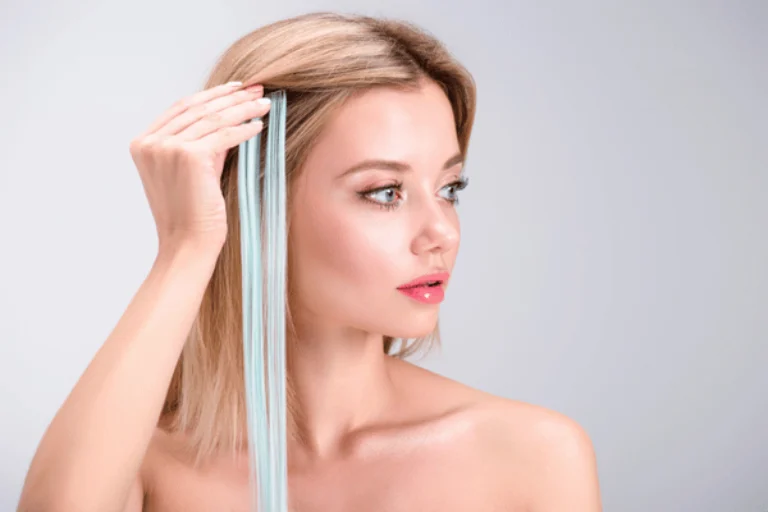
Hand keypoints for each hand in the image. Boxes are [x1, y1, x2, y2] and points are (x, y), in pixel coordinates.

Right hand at [129, 81, 270, 252]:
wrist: (187, 245)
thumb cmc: (191, 215)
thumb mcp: (191, 170)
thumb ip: (201, 143)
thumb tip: (228, 117)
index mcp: (142, 143)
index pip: (182, 108)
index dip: (211, 95)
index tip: (235, 89)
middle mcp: (150, 142)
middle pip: (198, 108)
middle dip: (231, 97)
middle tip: (256, 90)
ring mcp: (167, 148)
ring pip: (213, 118)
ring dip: (243, 109)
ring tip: (264, 105)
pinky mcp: (189, 156)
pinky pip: (225, 135)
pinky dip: (245, 128)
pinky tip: (260, 126)